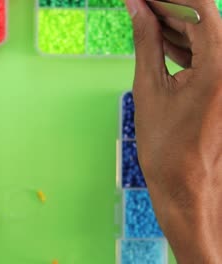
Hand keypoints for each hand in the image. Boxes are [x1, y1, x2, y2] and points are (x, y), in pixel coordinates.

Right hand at [125, 0, 221, 261]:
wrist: (185, 184)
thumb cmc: (166, 145)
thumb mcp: (149, 87)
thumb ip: (146, 41)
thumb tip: (137, 7)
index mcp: (219, 66)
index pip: (200, 8)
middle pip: (203, 19)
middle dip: (168, 6)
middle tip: (139, 3)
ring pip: (204, 34)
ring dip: (174, 23)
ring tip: (144, 15)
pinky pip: (206, 53)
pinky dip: (183, 42)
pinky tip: (159, 36)